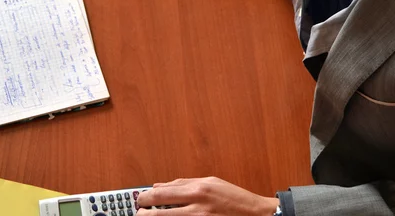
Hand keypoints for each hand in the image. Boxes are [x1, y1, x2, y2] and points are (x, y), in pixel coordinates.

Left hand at [136, 177, 279, 215]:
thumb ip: (183, 183)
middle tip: (138, 212)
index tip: (140, 199)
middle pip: (160, 208)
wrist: (256, 214)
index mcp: (197, 189)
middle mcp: (197, 204)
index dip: (146, 197)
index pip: (162, 192)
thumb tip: (159, 186)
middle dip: (143, 211)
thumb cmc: (234, 198)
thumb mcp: (210, 182)